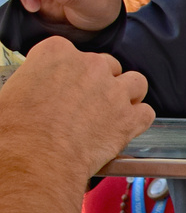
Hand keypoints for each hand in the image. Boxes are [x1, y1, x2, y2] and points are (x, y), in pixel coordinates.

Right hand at [0, 37, 154, 177]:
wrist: (35, 159)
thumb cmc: (15, 131)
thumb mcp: (10, 93)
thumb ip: (30, 82)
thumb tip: (31, 92)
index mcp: (56, 53)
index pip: (70, 53)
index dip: (68, 72)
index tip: (63, 86)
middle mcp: (90, 65)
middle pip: (106, 66)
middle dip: (99, 82)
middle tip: (86, 104)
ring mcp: (114, 90)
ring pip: (134, 83)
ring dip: (126, 95)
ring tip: (112, 111)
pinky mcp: (130, 117)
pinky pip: (146, 112)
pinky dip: (138, 120)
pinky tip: (125, 128)